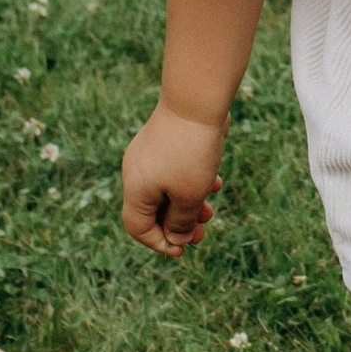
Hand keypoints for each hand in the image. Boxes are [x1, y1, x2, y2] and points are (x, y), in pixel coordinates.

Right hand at [122, 103, 228, 258]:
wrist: (196, 101)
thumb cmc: (191, 152)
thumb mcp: (189, 196)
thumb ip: (182, 222)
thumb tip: (176, 239)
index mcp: (136, 188)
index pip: (137, 227)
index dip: (159, 243)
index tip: (183, 250)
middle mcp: (136, 172)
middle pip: (153, 210)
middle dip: (179, 224)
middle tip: (203, 231)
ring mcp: (149, 155)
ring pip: (167, 190)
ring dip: (189, 204)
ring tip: (210, 208)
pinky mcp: (164, 142)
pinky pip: (175, 171)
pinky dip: (192, 181)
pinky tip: (214, 181)